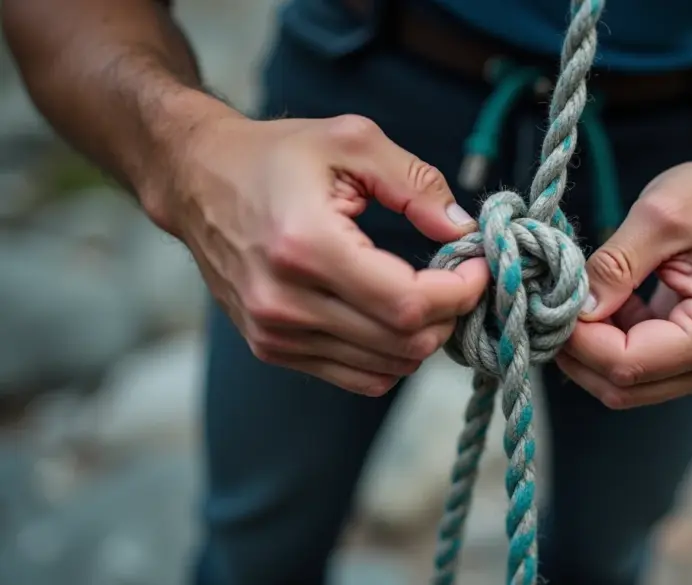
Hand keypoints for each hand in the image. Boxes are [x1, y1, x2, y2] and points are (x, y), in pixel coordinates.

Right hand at [154, 114, 488, 395]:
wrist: (196, 180)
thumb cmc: (274, 156)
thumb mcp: (352, 141)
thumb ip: (416, 183)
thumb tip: (462, 229)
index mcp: (305, 246)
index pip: (407, 303)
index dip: (459, 292)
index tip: (478, 265)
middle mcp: (285, 301)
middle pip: (403, 342)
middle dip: (450, 314)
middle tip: (459, 277)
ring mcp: (275, 333)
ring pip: (387, 368)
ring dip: (424, 336)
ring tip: (429, 293)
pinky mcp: (272, 348)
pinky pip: (359, 376)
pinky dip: (392, 355)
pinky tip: (395, 315)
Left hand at [555, 157, 691, 408]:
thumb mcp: (659, 214)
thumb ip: (614, 266)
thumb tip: (574, 311)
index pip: (628, 364)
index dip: (578, 342)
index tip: (547, 305)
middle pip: (625, 387)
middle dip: (579, 352)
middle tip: (549, 307)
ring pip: (629, 385)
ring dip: (594, 350)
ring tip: (578, 301)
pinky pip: (643, 369)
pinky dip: (613, 344)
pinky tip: (609, 303)